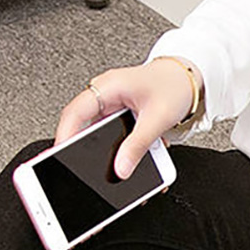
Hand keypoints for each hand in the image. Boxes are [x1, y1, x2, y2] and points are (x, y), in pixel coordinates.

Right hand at [55, 58, 202, 178]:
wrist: (188, 78)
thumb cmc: (174, 86)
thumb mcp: (158, 118)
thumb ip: (139, 145)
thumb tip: (122, 168)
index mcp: (108, 87)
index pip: (75, 112)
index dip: (65, 135)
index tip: (60, 155)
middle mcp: (105, 95)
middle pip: (83, 126)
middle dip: (82, 150)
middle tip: (80, 170)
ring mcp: (111, 106)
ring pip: (96, 134)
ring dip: (102, 152)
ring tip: (109, 170)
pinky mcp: (119, 116)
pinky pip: (110, 135)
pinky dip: (117, 149)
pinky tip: (126, 161)